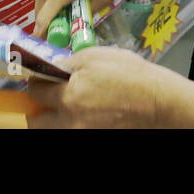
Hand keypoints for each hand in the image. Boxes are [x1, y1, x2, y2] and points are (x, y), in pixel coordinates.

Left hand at [27, 47, 179, 127]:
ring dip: (53, 120)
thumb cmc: (130, 74)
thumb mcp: (96, 56)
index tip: (40, 78)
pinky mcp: (92, 137)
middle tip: (48, 99)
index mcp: (68, 96)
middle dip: (38, 110)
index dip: (36, 82)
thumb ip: (69, 62)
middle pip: (37, 123)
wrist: (158, 102)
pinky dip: (72, 125)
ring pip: (53, 130)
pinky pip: (72, 131)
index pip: (35, 92)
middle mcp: (70, 120)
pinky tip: (85, 114)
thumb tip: (53, 67)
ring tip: (67, 108)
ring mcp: (81, 132)